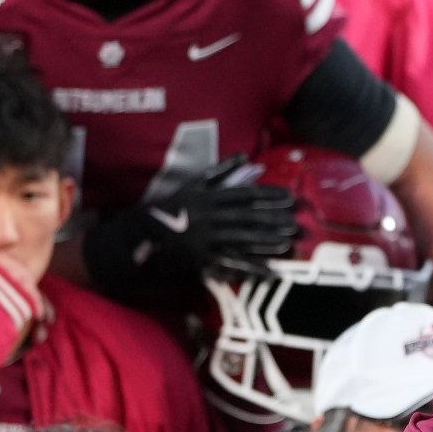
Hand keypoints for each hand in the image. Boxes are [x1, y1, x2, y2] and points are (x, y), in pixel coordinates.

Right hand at [82, 157, 298, 299]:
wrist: (135, 234)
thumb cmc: (166, 206)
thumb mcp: (191, 184)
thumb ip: (221, 172)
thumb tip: (248, 158)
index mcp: (206, 197)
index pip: (243, 195)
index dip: (268, 197)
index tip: (290, 198)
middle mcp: (206, 217)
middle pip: (246, 219)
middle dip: (273, 222)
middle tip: (297, 224)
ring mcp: (202, 239)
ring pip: (239, 240)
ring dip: (265, 243)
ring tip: (288, 245)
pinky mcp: (199, 258)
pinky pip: (228, 264)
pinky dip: (249, 269)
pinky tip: (268, 273)